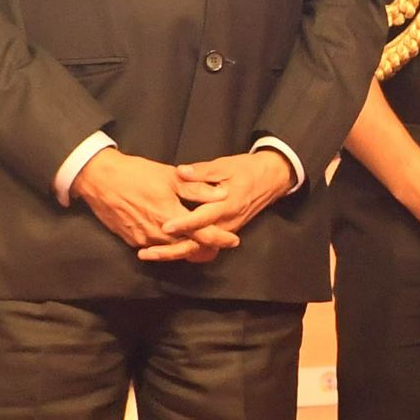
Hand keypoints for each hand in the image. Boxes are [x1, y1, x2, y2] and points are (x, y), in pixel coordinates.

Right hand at [73, 147, 220, 257]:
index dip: (220, 239)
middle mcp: (157, 233)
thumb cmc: (135, 174)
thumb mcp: (170, 177)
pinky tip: (174, 239)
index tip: (234, 240)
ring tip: (200, 242)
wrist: (98, 179)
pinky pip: (155, 248)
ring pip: (171, 251)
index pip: (203, 236)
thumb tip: (223, 194)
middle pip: (188, 249)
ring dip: (186, 248)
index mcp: (170, 216)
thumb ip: (197, 189)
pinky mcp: (130, 239)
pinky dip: (168, 246)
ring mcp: (142, 239)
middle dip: (205, 248)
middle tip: (219, 243)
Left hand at [148, 150, 294, 261]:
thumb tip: (182, 171)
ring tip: (148, 253)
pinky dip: (184, 250)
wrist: (271, 179)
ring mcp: (226, 230)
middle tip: (147, 252)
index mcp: (227, 204)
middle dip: (172, 250)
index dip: (184, 223)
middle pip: (199, 243)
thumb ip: (202, 172)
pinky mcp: (224, 232)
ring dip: (174, 253)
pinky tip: (164, 249)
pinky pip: (203, 246)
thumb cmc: (246, 170)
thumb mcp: (225, 166)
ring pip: (199, 248)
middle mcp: (227, 222)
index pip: (203, 218)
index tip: (165, 226)